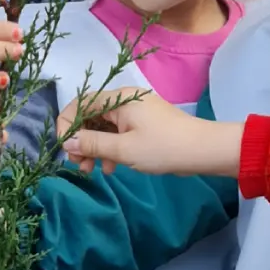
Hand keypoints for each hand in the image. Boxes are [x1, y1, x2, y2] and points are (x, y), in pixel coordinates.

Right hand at [58, 89, 241, 177]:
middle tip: (79, 165)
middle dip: (81, 141)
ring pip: (104, 127)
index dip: (67, 124)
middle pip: (91, 116)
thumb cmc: (163, 147)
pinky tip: (111, 168)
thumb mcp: (123, 149)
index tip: (65, 148)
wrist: (203, 150)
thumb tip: (68, 141)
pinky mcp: (144, 124)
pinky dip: (111, 149)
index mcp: (120, 99)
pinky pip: (118, 133)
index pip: (80, 103)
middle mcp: (126, 100)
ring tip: (92, 171)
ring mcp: (136, 112)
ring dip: (94, 148)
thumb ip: (92, 143)